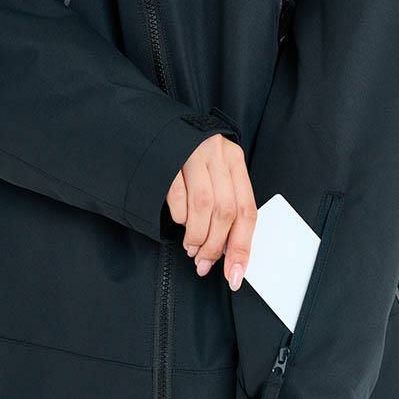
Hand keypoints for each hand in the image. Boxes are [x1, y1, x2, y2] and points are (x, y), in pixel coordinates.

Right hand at [165, 135, 256, 290]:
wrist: (151, 124)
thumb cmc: (189, 156)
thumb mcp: (215, 174)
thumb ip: (225, 206)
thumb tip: (228, 250)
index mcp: (235, 161)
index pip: (247, 211)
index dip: (242, 247)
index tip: (235, 273)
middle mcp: (217, 155)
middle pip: (225, 212)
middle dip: (215, 246)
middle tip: (204, 263)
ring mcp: (192, 153)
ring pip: (203, 207)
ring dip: (197, 236)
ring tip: (191, 248)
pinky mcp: (168, 157)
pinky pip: (177, 197)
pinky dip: (179, 217)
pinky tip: (179, 222)